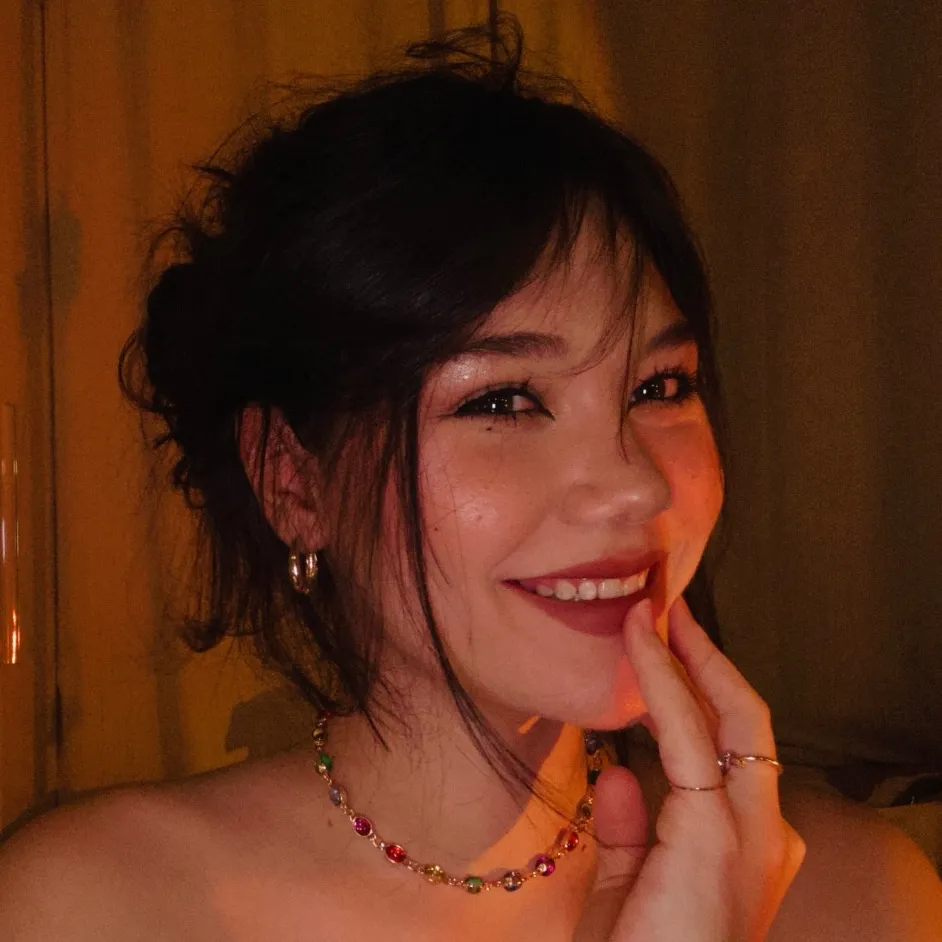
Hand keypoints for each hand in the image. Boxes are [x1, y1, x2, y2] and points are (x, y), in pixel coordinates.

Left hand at [574, 598, 805, 941]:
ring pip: (730, 717)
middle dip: (708, 657)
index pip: (732, 748)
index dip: (703, 687)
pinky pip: (686, 736)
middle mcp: (762, 835)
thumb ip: (631, 828)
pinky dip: (662, 681)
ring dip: (689, 656)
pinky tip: (640, 643)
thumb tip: (618, 771)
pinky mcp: (713, 837)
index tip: (667, 641)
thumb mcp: (630, 886)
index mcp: (745, 845)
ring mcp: (746, 837)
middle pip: (747, 720)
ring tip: (653, 609)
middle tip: (669, 605)